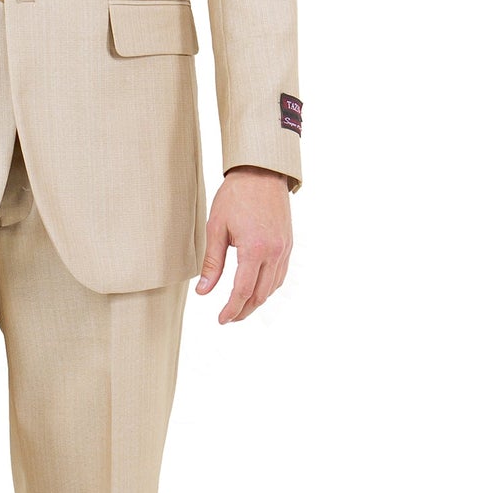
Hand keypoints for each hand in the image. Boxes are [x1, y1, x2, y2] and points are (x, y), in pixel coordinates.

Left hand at [194, 165, 292, 321]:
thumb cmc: (235, 196)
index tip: (221, 320)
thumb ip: (212, 263)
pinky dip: (268, 287)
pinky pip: (280, 274)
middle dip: (243, 310)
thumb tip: (203, 292)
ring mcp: (285, 249)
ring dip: (257, 301)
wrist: (261, 172)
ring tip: (240, 307)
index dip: (231, 310)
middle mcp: (274, 253)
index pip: (242, 291)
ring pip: (273, 287)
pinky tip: (256, 288)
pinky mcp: (288, 244)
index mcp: (255, 249)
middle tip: (228, 318)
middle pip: (260, 295)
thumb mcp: (216, 228)